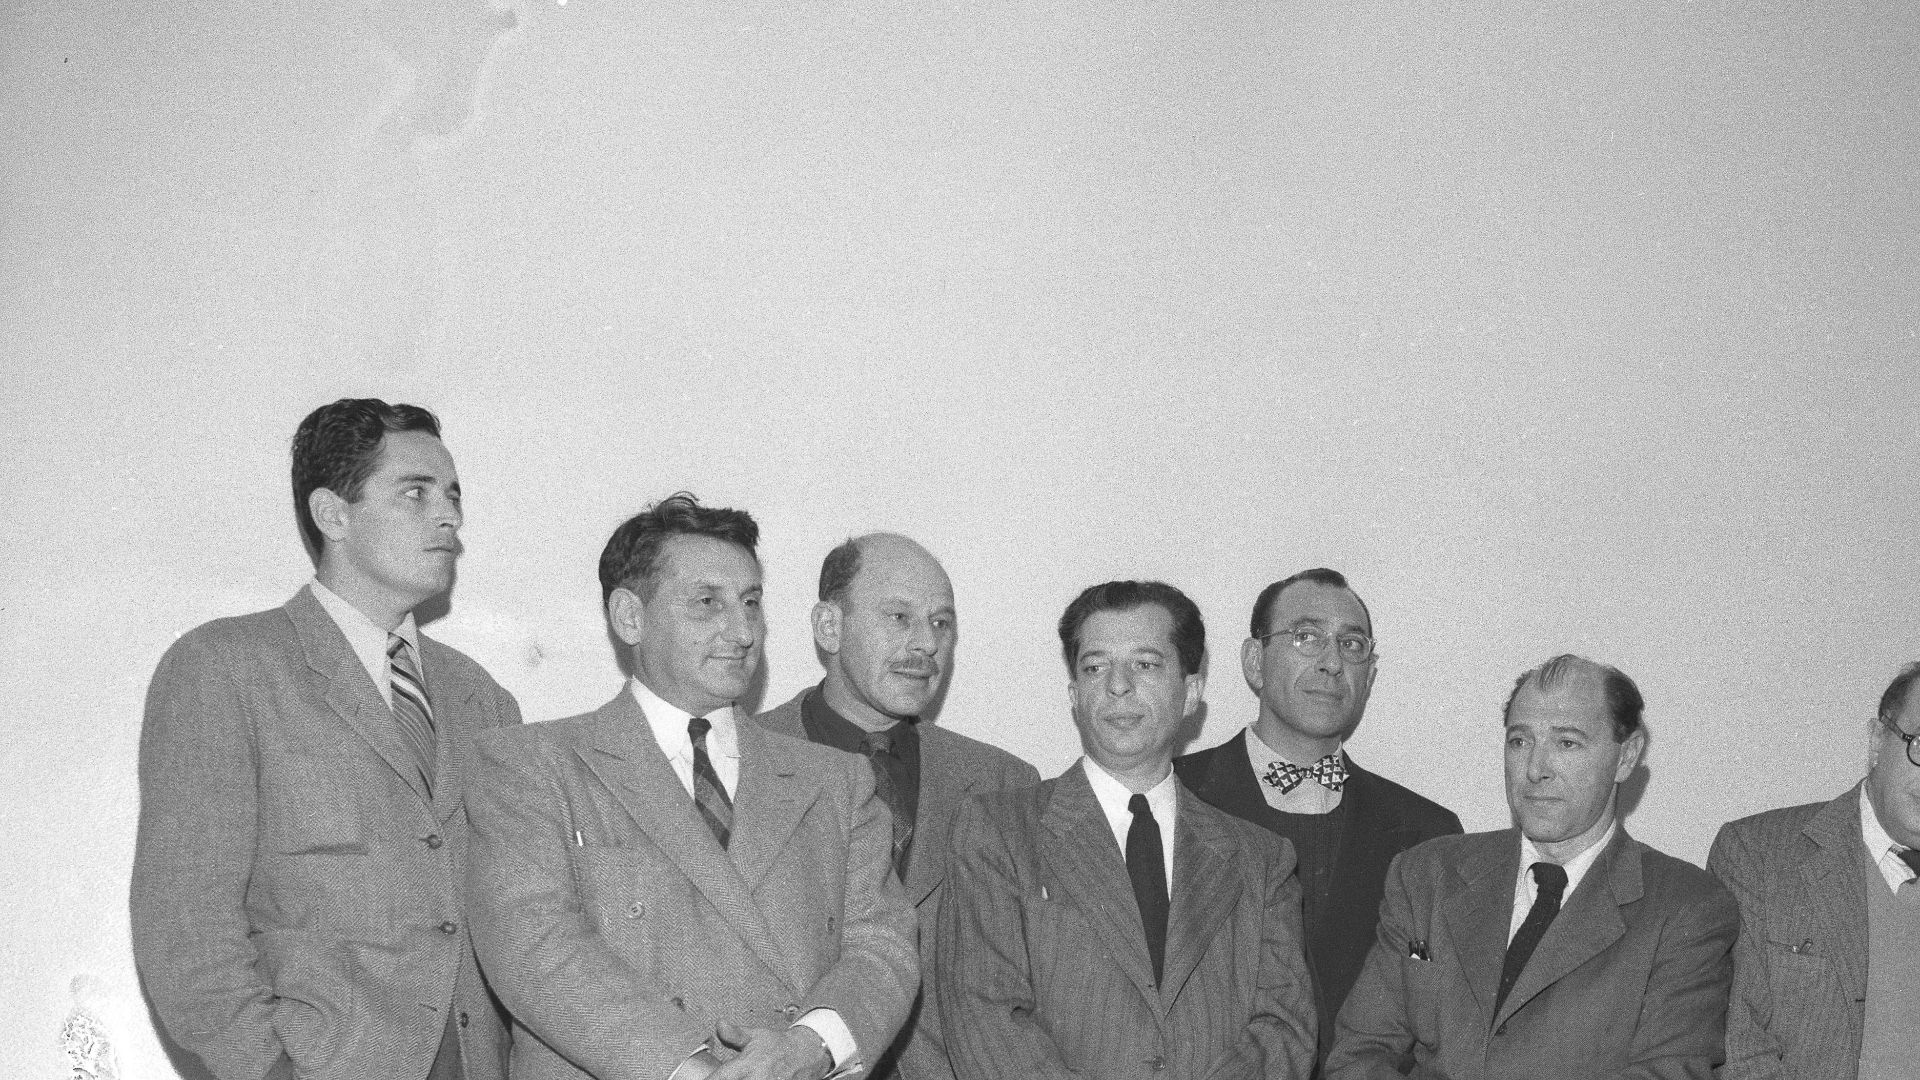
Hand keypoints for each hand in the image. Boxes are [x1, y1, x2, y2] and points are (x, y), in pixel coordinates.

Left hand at [707, 1023, 832, 1079]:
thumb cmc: (778, 1046)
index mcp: (746, 1065)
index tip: (700, 1079)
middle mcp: (755, 1079)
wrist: (807, 1054)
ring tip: (742, 1078)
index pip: (718, 1078)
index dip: (709, 1079)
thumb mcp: (755, 1036)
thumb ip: (734, 1034)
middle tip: (722, 1078)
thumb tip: (719, 1024)